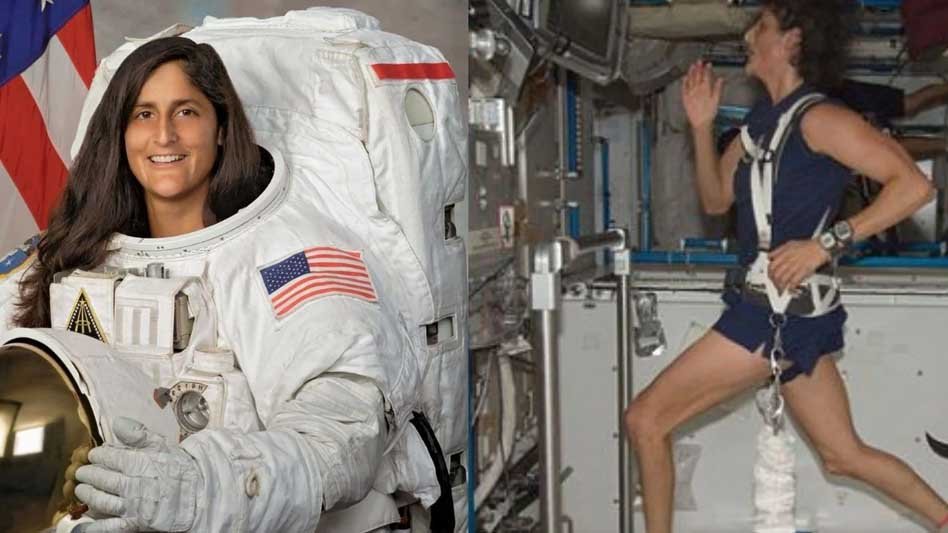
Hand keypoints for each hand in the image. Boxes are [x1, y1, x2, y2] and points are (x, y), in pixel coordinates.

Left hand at [74, 417, 201, 531]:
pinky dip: (95, 526)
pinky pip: (111, 526)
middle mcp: (132, 484)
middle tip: (82, 472)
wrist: (199, 492)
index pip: (109, 457)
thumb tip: (117, 422)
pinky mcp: (136, 523)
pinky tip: (84, 523)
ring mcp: (133, 505)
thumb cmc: (179, 468)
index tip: (94, 454)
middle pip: (101, 478)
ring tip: (81, 490)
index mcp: (138, 463)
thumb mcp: (162, 445)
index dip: (98, 455)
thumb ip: (138, 434)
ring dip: (88, 495)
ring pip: (101, 500)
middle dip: (88, 474)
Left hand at [681, 60, 723, 128]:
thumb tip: (720, 79)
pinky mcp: (685, 98)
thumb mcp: (716, 100)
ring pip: (690, 80)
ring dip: (691, 72)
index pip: (706, 76)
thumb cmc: (709, 112)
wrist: (700, 122)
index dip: (707, 69)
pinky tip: (684, 77)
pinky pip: (684, 88)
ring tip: (692, 66)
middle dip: (698, 68)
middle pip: (697, 76)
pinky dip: (684, 81)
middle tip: (699, 61)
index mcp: (705, 89)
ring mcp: (690, 93)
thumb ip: (718, 88)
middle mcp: (697, 90)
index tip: (708, 64)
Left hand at [768, 239, 830, 291]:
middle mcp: (788, 260)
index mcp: (784, 254)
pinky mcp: (803, 271)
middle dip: (774, 282)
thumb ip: (778, 251)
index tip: (770, 276)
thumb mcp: (789, 244)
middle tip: (776, 285)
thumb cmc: (807, 246)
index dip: (769, 273)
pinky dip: (790, 287)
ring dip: (781, 286)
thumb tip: (770, 257)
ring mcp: (795, 266)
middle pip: (776, 274)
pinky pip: (793, 282)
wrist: (820, 247)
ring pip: (783, 279)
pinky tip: (790, 288)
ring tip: (781, 289)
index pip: (771, 266)